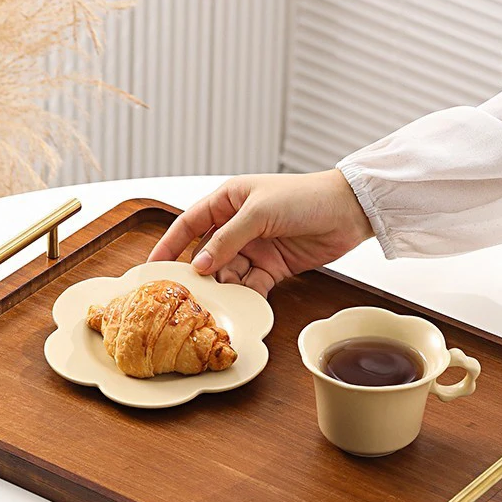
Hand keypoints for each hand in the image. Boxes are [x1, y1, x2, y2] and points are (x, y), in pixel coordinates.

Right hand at [147, 170, 373, 295]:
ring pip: (228, 273)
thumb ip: (227, 239)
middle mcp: (238, 224)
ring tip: (216, 303)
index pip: (189, 223)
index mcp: (228, 200)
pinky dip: (245, 295)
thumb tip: (200, 265)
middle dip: (199, 274)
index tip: (153, 266)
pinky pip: (251, 284)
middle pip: (207, 254)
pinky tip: (240, 304)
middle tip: (187, 295)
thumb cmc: (304, 197)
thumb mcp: (258, 213)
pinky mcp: (273, 266)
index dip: (169, 244)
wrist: (349, 211)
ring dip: (223, 288)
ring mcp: (255, 247)